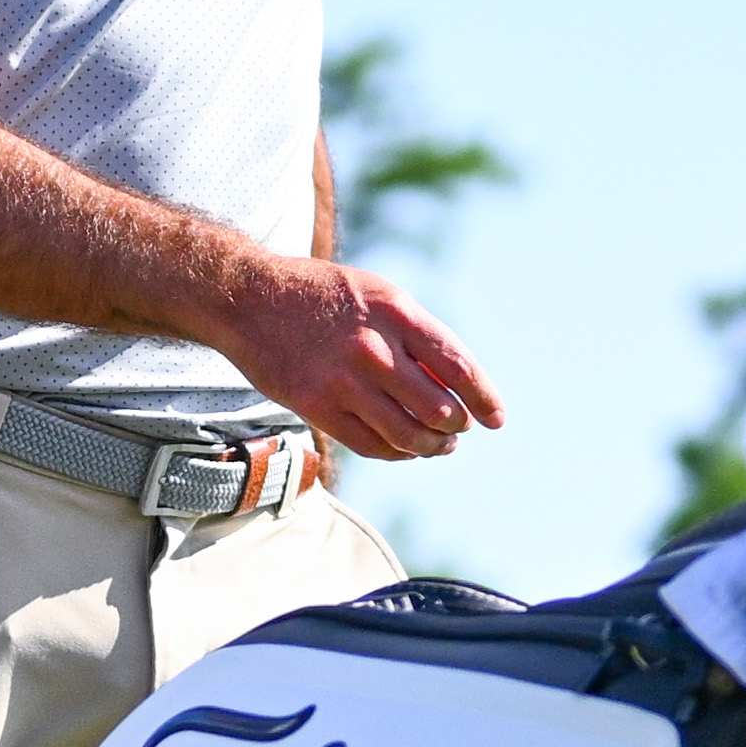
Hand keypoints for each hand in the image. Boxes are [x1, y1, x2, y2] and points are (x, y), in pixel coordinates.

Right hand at [211, 249, 505, 460]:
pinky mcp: (317, 406)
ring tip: (438, 445)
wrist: (248, 298)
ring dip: (431, 447)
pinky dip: (396, 452)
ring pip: (407, 434)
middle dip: (456, 426)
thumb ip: (415, 333)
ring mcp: (343, 381)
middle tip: (459, 430)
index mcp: (395, 312)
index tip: (496, 418)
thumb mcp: (377, 294)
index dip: (483, 396)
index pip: (456, 364)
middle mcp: (373, 347)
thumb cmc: (321, 295)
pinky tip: (404, 448)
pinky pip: (371, 444)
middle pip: (437, 408)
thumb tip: (456, 382)